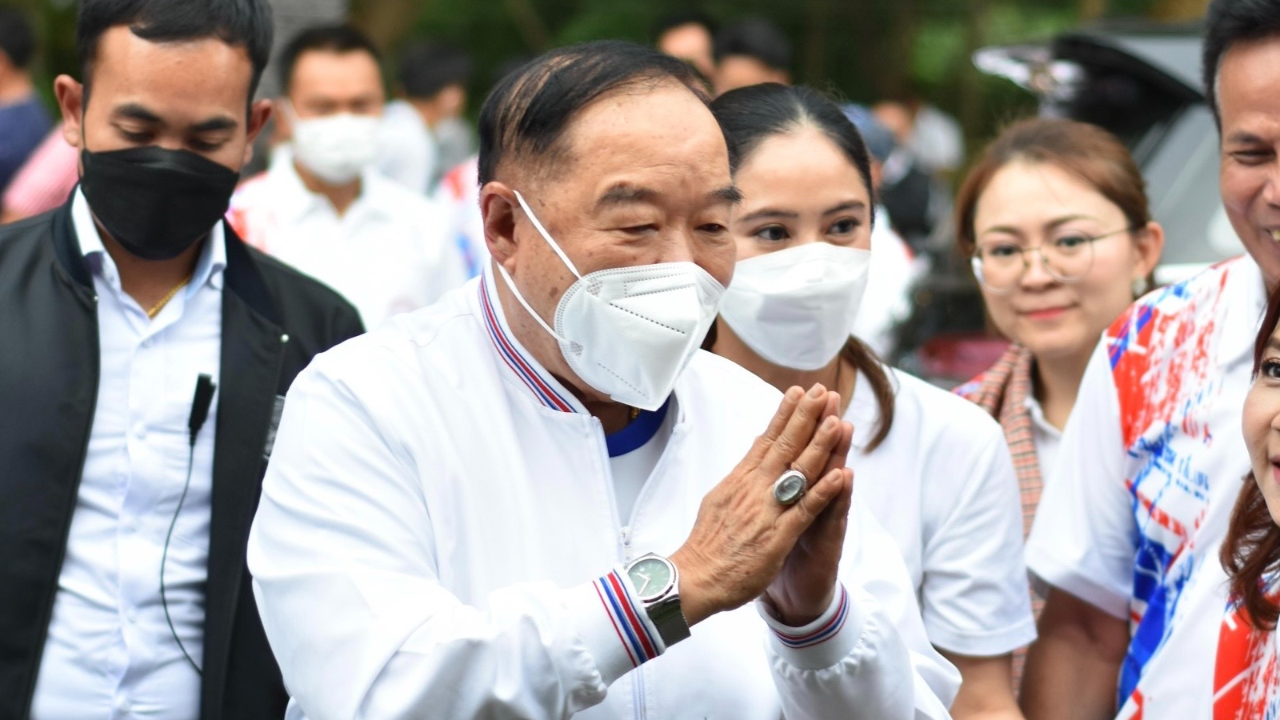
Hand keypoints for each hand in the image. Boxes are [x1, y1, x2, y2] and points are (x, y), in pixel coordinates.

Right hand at [670, 384, 851, 626]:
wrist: (695, 577)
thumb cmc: (707, 545)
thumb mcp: (718, 499)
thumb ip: (739, 478)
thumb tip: (752, 456)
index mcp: (740, 480)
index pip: (766, 439)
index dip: (785, 414)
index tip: (798, 391)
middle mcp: (754, 489)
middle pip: (784, 446)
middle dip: (805, 416)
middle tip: (821, 391)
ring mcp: (767, 510)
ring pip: (798, 471)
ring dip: (819, 444)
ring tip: (836, 420)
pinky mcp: (778, 536)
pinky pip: (806, 510)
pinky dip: (824, 491)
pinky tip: (839, 474)